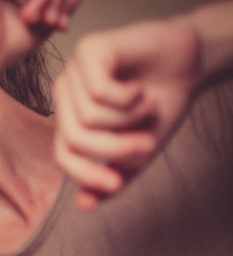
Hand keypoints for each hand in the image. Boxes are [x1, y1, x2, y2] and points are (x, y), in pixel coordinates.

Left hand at [53, 16, 201, 208]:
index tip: (116, 184)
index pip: (64, 155)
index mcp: (70, 118)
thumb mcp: (139, 149)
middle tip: (148, 144)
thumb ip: (115, 177)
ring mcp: (73, 71)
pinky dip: (129, 98)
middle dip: (115, 148)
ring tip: (146, 106)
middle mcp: (65, 94)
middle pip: (75, 137)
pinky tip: (139, 89)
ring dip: (129, 119)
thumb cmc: (162, 102)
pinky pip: (99, 91)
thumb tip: (84, 205)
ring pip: (89, 116)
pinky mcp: (88, 50)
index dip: (86, 174)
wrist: (190, 62)